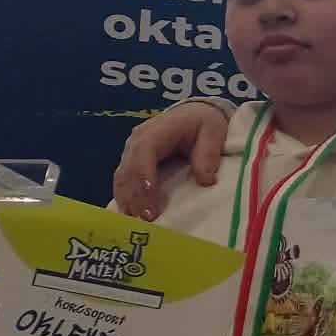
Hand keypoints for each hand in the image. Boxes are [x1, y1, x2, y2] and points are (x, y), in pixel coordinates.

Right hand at [115, 100, 231, 219]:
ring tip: (137, 222)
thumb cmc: (203, 122)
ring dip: (127, 200)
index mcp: (156, 131)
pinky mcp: (132, 161)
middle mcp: (137, 140)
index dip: (145, 176)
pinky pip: (123, 181)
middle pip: (129, 169)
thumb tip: (206, 181)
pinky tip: (130, 215)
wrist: (195, 113)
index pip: (144, 153)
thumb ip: (208, 155)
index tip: (150, 198)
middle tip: (147, 219)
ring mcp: (131, 151)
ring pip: (122, 177)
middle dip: (136, 195)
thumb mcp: (213, 132)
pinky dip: (125, 198)